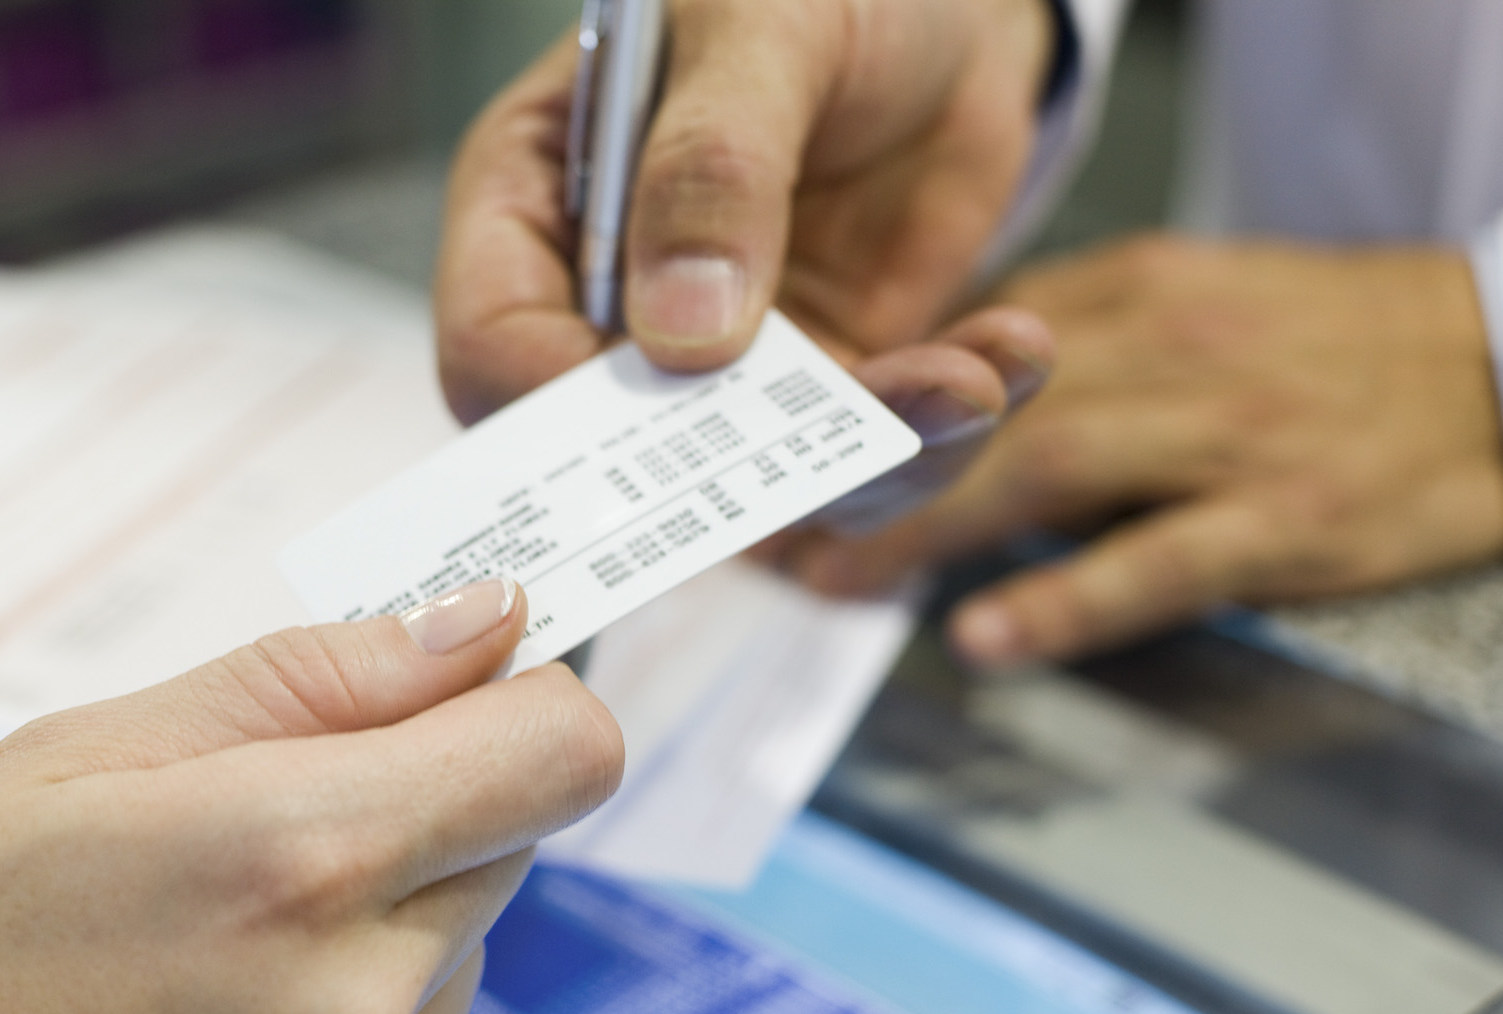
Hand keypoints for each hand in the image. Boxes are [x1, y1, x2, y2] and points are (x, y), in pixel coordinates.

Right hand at [0, 581, 623, 1013]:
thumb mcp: (69, 758)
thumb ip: (307, 680)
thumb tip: (475, 627)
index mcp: (297, 861)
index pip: (563, 747)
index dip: (522, 693)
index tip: (466, 683)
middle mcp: (356, 1012)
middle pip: (505, 848)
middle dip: (411, 810)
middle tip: (246, 826)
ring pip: (450, 961)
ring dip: (366, 930)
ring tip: (190, 952)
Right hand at [436, 0, 1055, 423]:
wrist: (946, 9)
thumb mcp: (759, 30)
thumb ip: (711, 166)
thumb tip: (679, 334)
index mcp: (537, 206)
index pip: (493, 343)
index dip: (554, 401)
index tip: (670, 401)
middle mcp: (613, 308)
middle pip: (624, 452)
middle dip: (741, 469)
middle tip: (848, 445)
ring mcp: (722, 363)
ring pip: (766, 478)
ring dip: (875, 456)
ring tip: (968, 382)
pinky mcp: (828, 381)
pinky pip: (873, 453)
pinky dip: (948, 423)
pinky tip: (1009, 350)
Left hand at [772, 236, 1502, 665]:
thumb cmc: (1330, 344)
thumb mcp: (1192, 305)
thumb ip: (1070, 351)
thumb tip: (944, 408)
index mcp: (1130, 295)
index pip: (961, 349)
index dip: (861, 410)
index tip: (787, 460)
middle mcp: (1166, 348)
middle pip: (982, 408)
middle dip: (866, 475)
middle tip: (778, 534)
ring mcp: (1226, 432)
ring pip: (1048, 472)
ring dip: (926, 532)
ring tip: (839, 584)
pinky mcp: (1288, 514)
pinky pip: (1157, 560)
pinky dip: (1064, 599)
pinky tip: (986, 635)